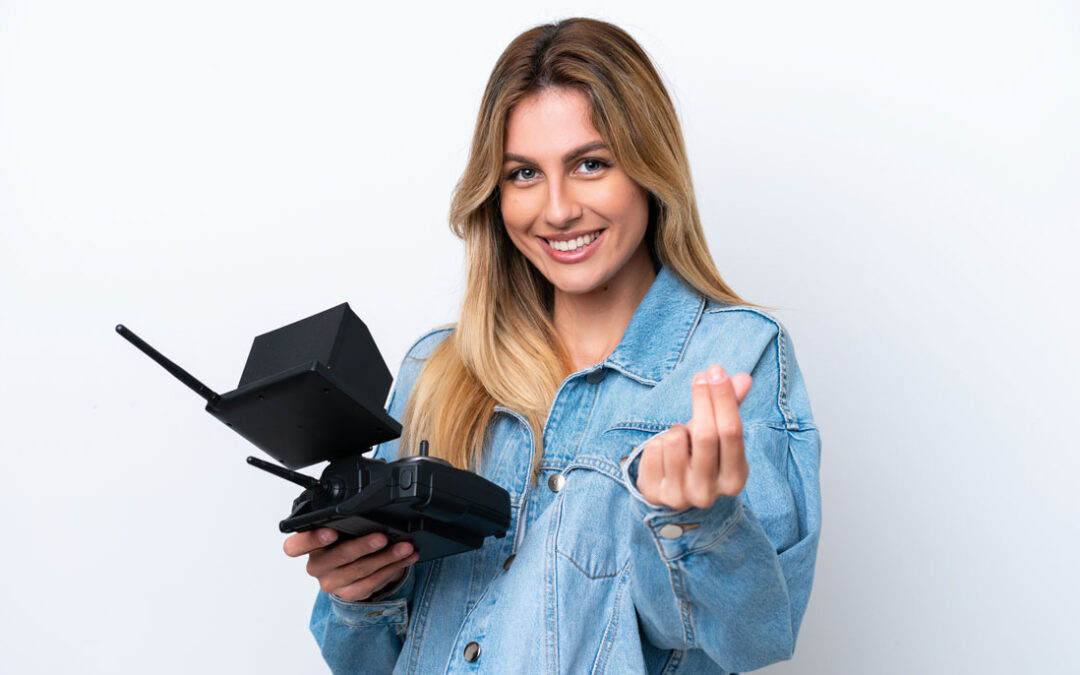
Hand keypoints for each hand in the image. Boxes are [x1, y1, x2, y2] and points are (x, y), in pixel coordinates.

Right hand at [283, 528, 419, 601]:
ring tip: (405, 547)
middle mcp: (316, 566)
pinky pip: (372, 583)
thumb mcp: (338, 529)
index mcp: (308, 545)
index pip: (294, 546)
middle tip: (382, 537)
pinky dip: (392, 569)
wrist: (348, 569)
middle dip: (363, 546)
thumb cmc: (342, 542)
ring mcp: (331, 583)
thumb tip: (371, 510)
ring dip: (387, 558)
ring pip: (360, 571)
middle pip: (338, 556)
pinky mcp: (348, 594)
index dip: (311, 539)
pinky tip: (405, 560)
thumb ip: (342, 521)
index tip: (331, 532)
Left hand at [636, 365, 752, 509]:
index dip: (723, 398)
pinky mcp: (654, 493)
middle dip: (702, 399)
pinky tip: (663, 453)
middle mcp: (708, 493)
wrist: (675, 493)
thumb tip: (743, 378)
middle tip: (699, 376)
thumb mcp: (719, 438)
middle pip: (705, 434)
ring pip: (674, 440)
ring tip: (680, 437)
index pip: (731, 432)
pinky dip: (657, 442)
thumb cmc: (702, 458)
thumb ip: (730, 409)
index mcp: (734, 480)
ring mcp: (680, 496)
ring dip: (676, 428)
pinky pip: (652, 450)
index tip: (715, 371)